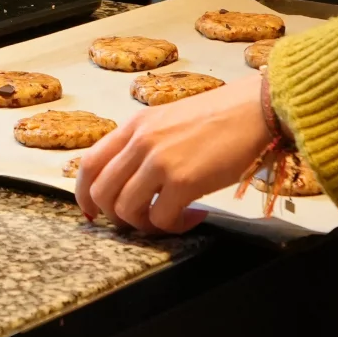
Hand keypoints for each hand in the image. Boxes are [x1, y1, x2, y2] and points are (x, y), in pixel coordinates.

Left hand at [73, 76, 278, 234]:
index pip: (89, 164)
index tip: (92, 212)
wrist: (253, 109)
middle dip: (115, 217)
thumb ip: (144, 144)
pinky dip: (176, 227)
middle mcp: (140, 142)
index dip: (84, 194)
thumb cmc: (218, 115)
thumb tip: (132, 177)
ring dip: (146, 225)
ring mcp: (159, 161)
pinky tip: (195, 215)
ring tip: (170, 219)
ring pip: (126, 210)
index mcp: (134, 126)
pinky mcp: (183, 181)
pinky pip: (161, 219)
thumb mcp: (168, 121)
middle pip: (102, 193)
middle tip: (140, 221)